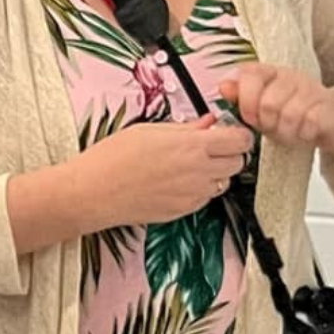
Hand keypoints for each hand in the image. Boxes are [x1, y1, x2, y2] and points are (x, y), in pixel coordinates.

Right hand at [63, 115, 253, 233]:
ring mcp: (192, 195)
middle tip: (212, 146)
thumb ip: (186, 127)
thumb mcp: (150, 130)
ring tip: (191, 164)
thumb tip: (208, 122)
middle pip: (238, 163)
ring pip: (223, 182)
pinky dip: (200, 189)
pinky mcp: (183, 211)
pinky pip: (205, 198)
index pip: (240, 141)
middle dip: (230, 153)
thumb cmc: (113, 158)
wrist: (93, 192)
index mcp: (192, 147)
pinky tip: (178, 180)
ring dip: (216, 172)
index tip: (231, 132)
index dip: (239, 135)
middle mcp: (198, 173)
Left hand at [215, 62, 333, 162]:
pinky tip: (306, 133)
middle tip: (274, 127)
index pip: (249, 74)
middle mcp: (291, 77)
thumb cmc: (297, 114)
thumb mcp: (264, 107)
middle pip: (267, 103)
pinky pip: (308, 123)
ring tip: (291, 132)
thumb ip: (242, 97)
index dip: (245, 100)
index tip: (249, 116)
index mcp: (272, 73)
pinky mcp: (329, 108)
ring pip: (288, 115)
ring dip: (286, 132)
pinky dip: (304, 135)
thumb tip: (223, 87)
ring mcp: (312, 90)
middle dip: (267, 124)